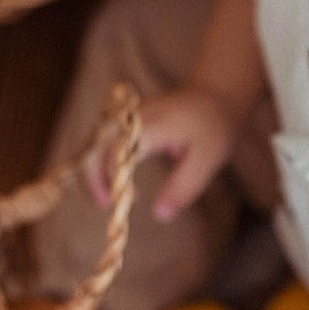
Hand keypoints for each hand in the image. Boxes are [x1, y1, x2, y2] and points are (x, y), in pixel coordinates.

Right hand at [85, 85, 239, 220]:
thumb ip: (184, 187)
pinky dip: (99, 163)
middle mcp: (132, 117)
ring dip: (93, 171)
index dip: (116, 180)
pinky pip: (101, 141)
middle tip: (107, 206)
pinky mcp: (125, 121)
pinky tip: (114, 183)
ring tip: (109, 200)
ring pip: (93, 143)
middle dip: (93, 178)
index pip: (118, 151)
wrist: (216, 94)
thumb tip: (160, 215)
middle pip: (94, 146)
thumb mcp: (209, 159)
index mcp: (152, 125)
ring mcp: (126, 117)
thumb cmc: (215, 126)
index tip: (130, 202)